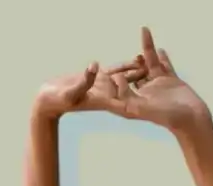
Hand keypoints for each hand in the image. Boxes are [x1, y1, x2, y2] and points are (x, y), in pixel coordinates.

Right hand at [32, 58, 146, 121]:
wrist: (50, 98)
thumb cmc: (58, 99)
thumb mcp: (71, 91)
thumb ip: (84, 80)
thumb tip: (95, 67)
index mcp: (104, 102)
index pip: (126, 101)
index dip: (140, 97)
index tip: (154, 95)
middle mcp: (108, 96)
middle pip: (131, 90)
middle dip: (145, 85)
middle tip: (162, 79)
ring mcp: (104, 87)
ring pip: (126, 79)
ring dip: (139, 72)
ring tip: (154, 63)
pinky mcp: (99, 78)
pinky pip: (117, 71)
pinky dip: (127, 65)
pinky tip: (138, 58)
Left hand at [107, 27, 211, 133]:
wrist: (193, 119)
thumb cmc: (168, 117)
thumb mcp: (143, 108)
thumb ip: (127, 95)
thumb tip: (116, 78)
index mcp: (136, 102)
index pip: (118, 90)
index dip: (111, 81)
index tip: (104, 71)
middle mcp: (145, 94)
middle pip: (133, 75)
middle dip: (129, 63)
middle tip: (123, 50)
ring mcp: (158, 87)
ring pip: (149, 66)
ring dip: (147, 51)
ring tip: (145, 32)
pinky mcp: (171, 82)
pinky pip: (164, 65)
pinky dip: (162, 56)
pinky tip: (160, 47)